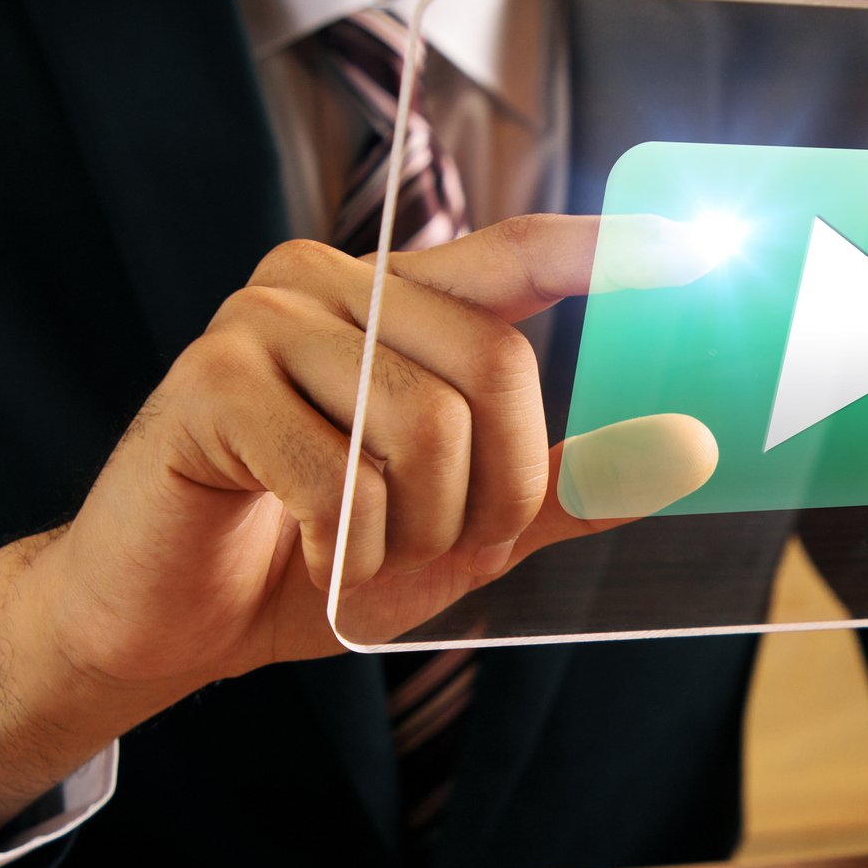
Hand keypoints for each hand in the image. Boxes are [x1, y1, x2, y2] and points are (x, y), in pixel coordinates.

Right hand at [0, 215, 715, 856]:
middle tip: (448, 545)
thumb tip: (689, 449)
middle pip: (494, 365)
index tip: (694, 248)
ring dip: (416, 529)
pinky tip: (310, 554)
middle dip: (495, 490)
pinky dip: (347, 547)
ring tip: (367, 552)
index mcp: (399, 299)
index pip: (517, 252)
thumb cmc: (322, 556)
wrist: (173, 619)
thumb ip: (567, 484)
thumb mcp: (468, 526)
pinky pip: (341, 476)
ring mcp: (264, 319)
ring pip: (423, 427)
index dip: (602, 250)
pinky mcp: (209, 381)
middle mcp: (331, 283)